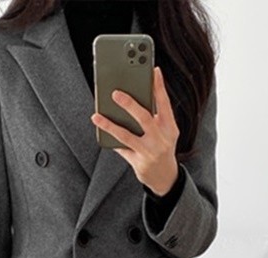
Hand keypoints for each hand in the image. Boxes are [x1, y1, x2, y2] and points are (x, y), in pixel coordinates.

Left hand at [90, 66, 179, 195]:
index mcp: (170, 127)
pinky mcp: (139, 163)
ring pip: (126, 136)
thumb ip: (155, 116)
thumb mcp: (165, 131)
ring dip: (109, 125)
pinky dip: (111, 140)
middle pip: (144, 118)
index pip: (165, 103)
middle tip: (115, 93)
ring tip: (96, 116)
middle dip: (129, 104)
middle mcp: (161, 139)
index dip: (159, 86)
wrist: (165, 177)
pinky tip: (101, 132)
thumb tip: (132, 96)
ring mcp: (149, 152)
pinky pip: (122, 149)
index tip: (153, 70)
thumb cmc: (161, 147)